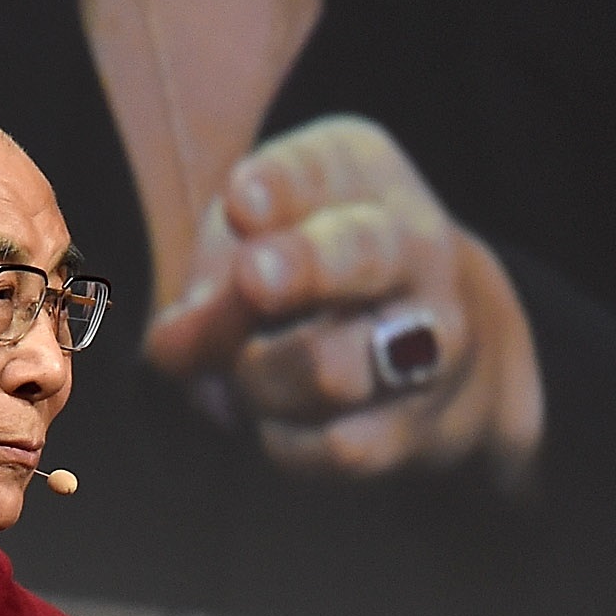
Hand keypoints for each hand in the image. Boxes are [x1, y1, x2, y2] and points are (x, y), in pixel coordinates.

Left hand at [143, 115, 542, 486]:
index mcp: (366, 176)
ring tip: (245, 373)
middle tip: (254, 279)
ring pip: (332, 367)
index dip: (279, 187)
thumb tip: (170, 348)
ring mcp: (429, 343)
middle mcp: (417, 251)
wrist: (444, 348)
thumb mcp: (259, 238)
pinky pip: (336, 446)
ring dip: (259, 377)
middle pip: (364, 255)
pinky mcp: (415, 426)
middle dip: (305, 268)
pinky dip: (283, 439)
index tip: (243, 201)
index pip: (320, 169)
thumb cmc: (317, 270)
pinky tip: (273, 422)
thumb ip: (209, 278)